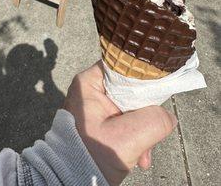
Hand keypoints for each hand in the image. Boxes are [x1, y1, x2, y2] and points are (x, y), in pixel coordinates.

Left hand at [64, 61, 177, 185]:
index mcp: (89, 83)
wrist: (72, 180)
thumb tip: (167, 117)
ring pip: (131, 106)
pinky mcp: (101, 121)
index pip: (123, 65)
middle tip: (152, 130)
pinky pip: (126, 120)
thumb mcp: (129, 136)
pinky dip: (135, 136)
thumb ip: (155, 119)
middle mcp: (91, 89)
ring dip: (142, 128)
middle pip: (130, 88)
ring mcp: (96, 106)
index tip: (159, 91)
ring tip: (144, 151)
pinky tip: (139, 155)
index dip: (143, 76)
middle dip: (145, 112)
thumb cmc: (92, 156)